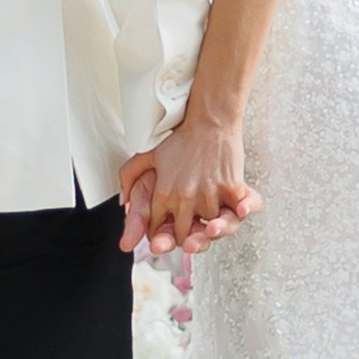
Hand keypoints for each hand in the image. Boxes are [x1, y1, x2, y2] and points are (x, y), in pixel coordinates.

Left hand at [120, 121, 259, 255]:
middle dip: (183, 238)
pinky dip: (235, 215)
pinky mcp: (231, 190)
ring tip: (209, 224)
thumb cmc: (180, 138)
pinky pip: (234, 214)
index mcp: (163, 194)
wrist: (208, 121)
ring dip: (209, 227)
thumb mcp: (147, 155)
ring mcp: (208, 195)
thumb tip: (123, 202)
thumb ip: (128, 177)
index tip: (167, 231)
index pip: (157, 229)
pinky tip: (234, 214)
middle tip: (188, 234)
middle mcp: (184, 198)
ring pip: (209, 228)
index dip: (161, 233)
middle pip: (182, 236)